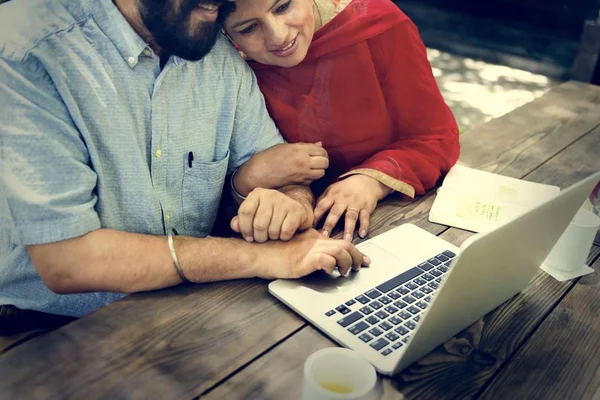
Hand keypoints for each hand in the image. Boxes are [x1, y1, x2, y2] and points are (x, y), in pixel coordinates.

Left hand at [231, 188, 312, 242]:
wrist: (295, 209)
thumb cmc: (271, 214)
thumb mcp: (254, 215)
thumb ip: (241, 221)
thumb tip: (234, 226)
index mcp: (257, 194)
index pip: (245, 212)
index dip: (245, 229)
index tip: (248, 237)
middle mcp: (271, 194)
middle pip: (259, 224)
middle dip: (259, 237)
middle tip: (262, 239)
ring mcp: (285, 201)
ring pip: (273, 229)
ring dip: (272, 238)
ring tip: (273, 235)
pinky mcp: (297, 211)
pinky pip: (286, 231)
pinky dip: (284, 237)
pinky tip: (284, 234)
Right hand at [234, 142, 328, 195]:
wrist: (259, 172)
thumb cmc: (270, 157)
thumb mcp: (286, 147)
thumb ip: (305, 146)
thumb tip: (320, 144)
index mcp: (299, 150)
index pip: (322, 151)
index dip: (322, 153)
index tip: (318, 154)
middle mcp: (303, 161)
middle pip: (325, 162)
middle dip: (323, 162)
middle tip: (317, 162)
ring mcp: (302, 174)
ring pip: (321, 173)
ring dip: (319, 171)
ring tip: (312, 169)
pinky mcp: (299, 183)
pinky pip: (313, 180)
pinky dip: (311, 178)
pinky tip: (304, 175)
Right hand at [254, 229, 371, 278]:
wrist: (257, 253)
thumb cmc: (272, 252)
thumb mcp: (294, 248)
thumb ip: (308, 250)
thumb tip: (321, 261)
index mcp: (313, 237)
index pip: (339, 241)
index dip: (354, 250)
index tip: (362, 258)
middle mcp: (314, 241)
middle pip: (345, 244)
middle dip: (358, 255)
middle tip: (362, 265)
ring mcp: (309, 250)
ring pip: (340, 250)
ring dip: (348, 262)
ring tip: (346, 272)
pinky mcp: (304, 260)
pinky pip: (326, 260)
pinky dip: (332, 266)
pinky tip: (329, 272)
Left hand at [314, 175, 390, 240]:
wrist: (365, 180)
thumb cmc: (344, 188)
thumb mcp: (332, 190)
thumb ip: (322, 200)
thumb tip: (310, 213)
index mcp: (332, 195)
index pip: (322, 206)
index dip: (316, 216)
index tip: (310, 227)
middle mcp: (343, 200)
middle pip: (335, 213)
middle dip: (329, 224)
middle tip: (325, 236)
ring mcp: (355, 204)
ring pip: (351, 217)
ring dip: (348, 229)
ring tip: (346, 240)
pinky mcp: (366, 207)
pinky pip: (365, 217)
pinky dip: (364, 226)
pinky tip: (362, 234)